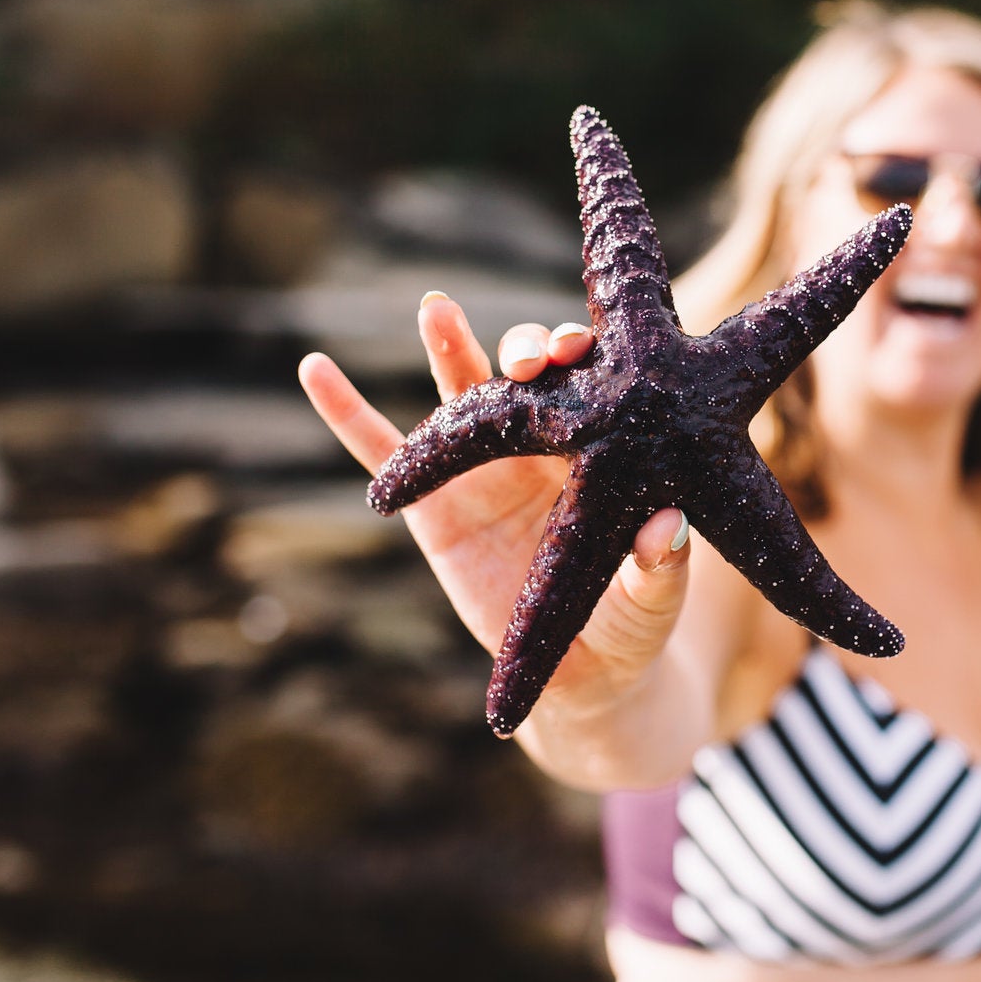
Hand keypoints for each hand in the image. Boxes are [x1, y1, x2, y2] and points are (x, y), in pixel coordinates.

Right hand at [298, 293, 694, 722]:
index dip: (583, 354)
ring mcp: (482, 466)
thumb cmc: (630, 626)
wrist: (580, 675)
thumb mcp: (652, 604)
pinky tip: (314, 369)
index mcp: (600, 447)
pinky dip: (344, 410)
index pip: (592, 382)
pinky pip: (380, 452)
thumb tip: (666, 527)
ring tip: (437, 307)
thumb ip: (661, 571)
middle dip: (526, 347)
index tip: (582, 345)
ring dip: (448, 345)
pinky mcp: (431, 505)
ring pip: (460, 394)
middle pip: (527, 375)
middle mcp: (540, 442)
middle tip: (532, 354)